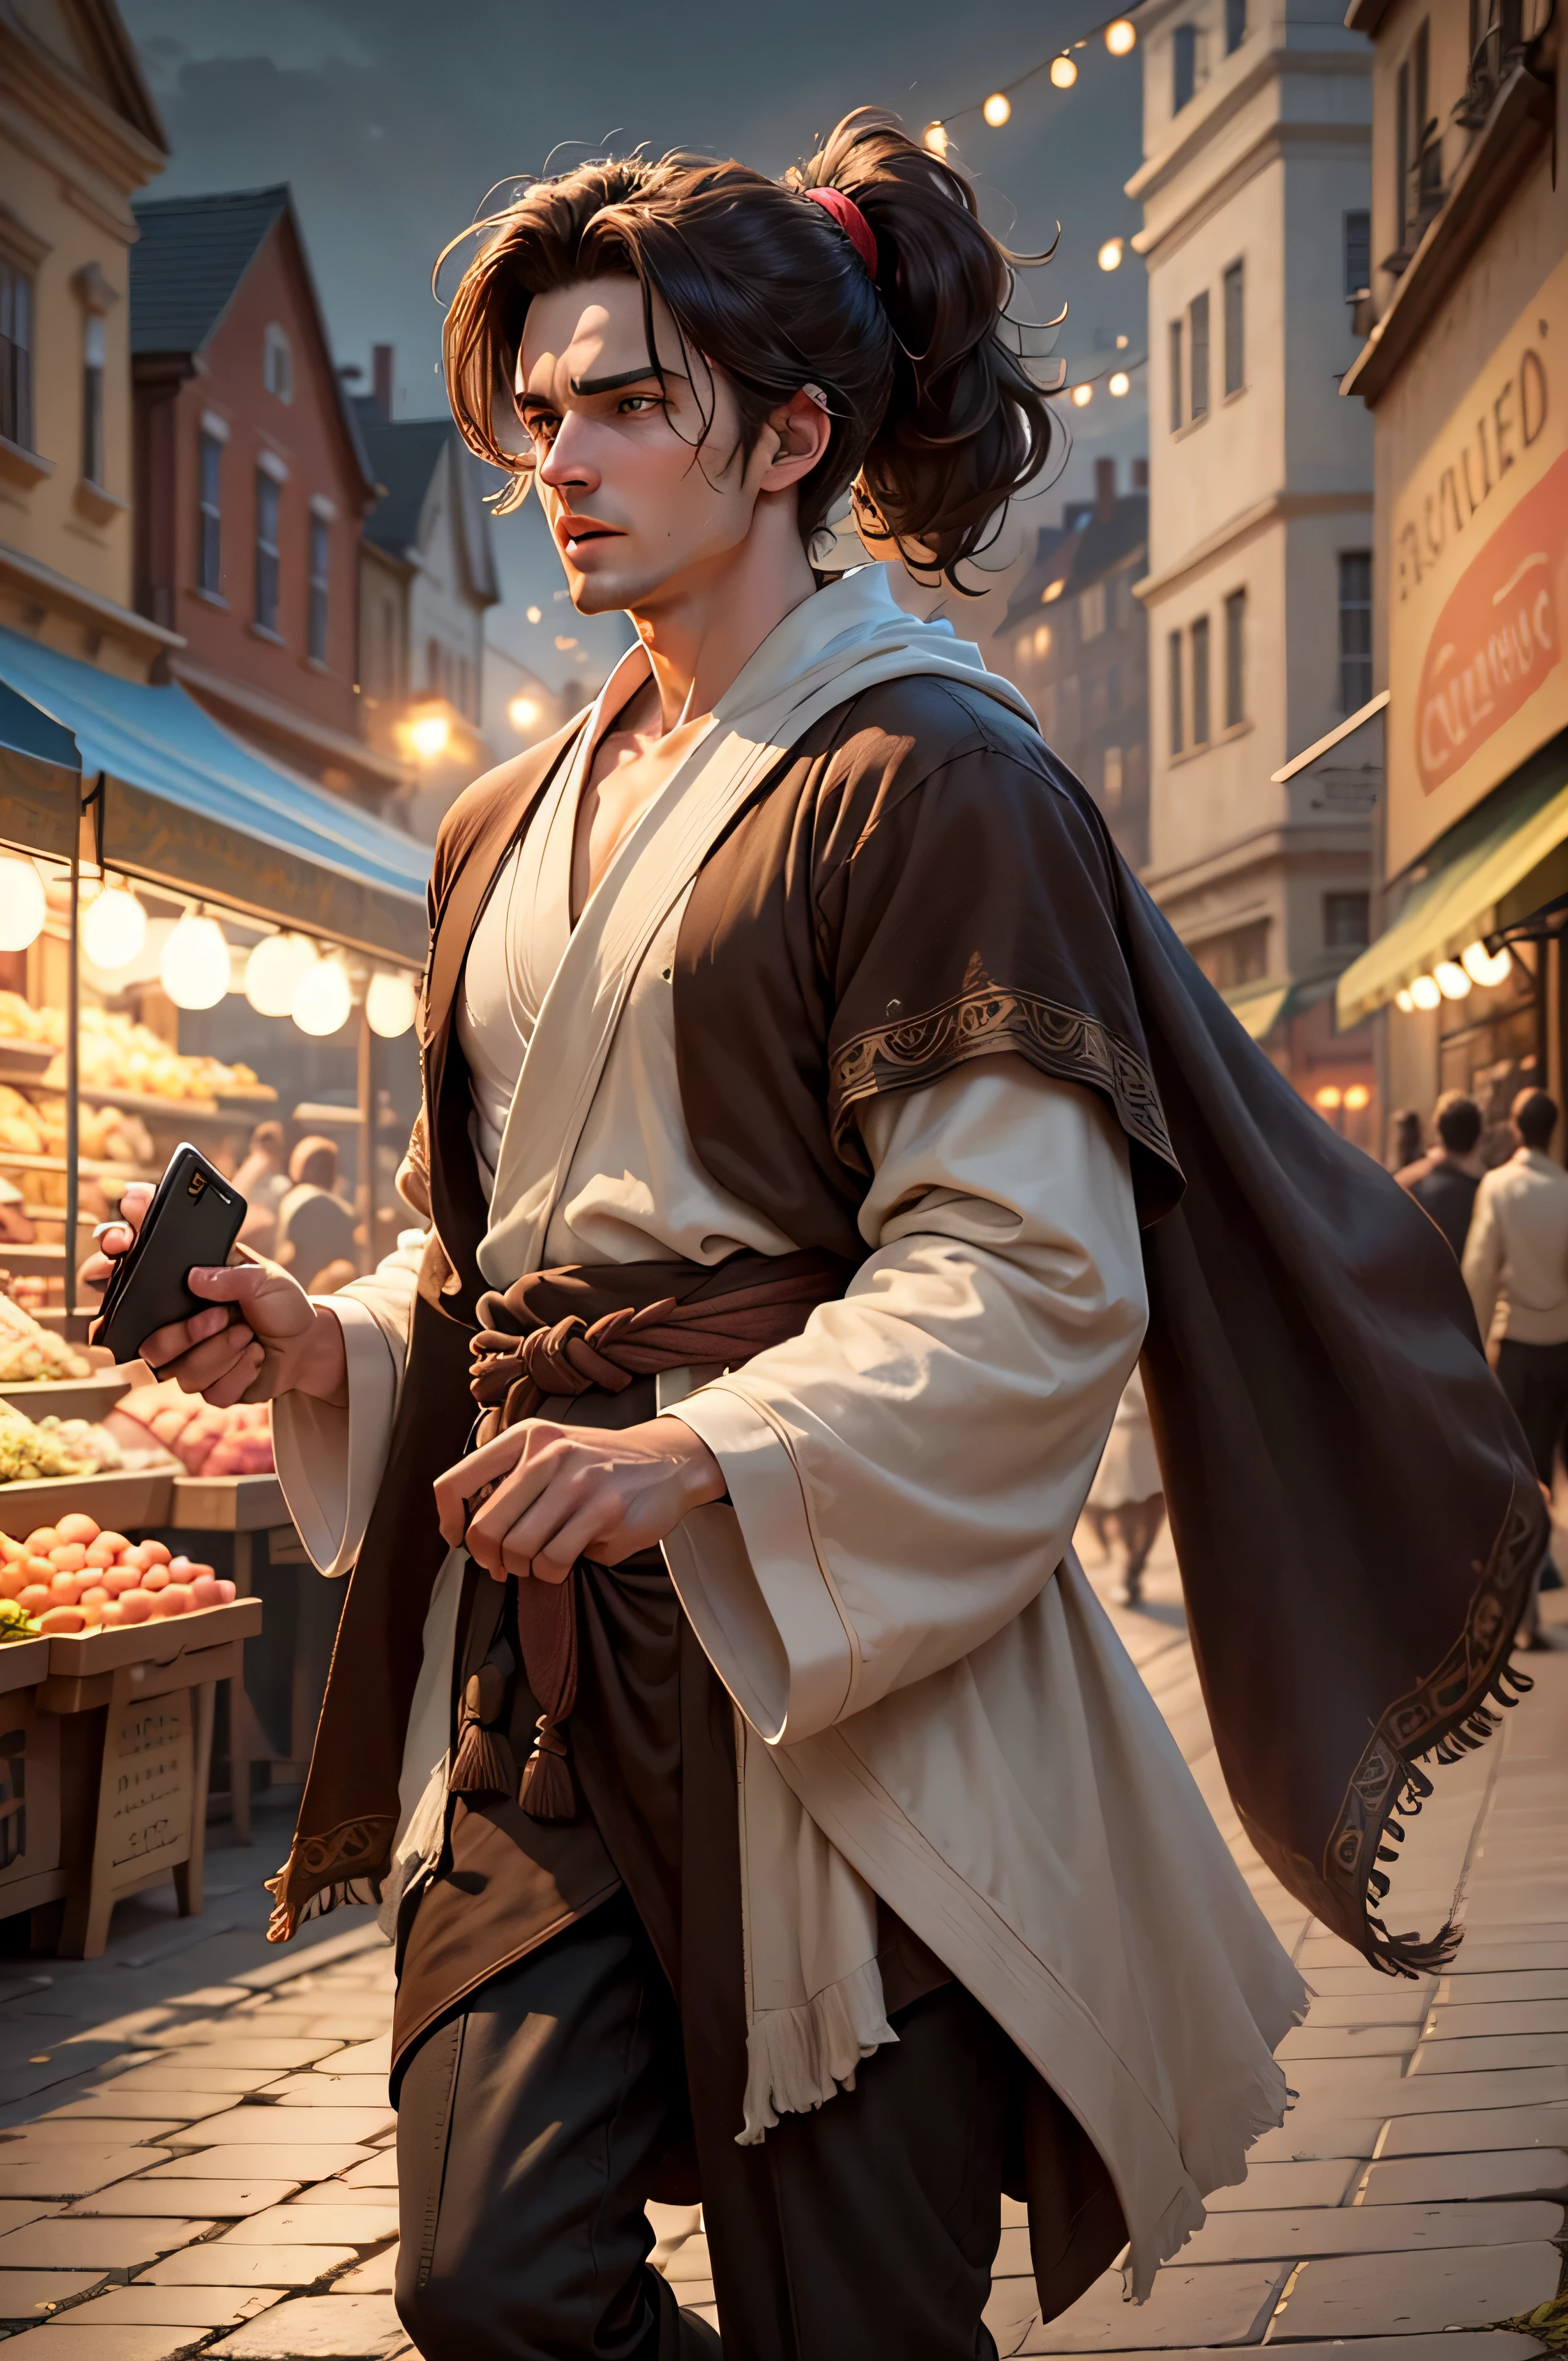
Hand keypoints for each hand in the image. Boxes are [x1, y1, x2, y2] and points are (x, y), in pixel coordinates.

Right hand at [81, 1182, 348, 1407]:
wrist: (305, 1344)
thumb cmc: (278, 1303)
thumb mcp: (264, 1277)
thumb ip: (233, 1274)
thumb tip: (196, 1277)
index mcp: (174, 1289)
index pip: (117, 1277)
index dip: (103, 1265)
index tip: (120, 1245)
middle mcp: (170, 1325)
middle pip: (145, 1343)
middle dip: (185, 1332)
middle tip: (223, 1315)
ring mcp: (185, 1359)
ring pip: (177, 1370)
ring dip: (221, 1351)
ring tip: (248, 1334)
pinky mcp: (205, 1387)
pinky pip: (208, 1391)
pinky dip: (239, 1372)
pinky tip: (254, 1357)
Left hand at [435, 1414, 724, 1583]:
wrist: (667, 1460)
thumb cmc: (599, 1464)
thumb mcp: (550, 1450)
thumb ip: (511, 1477)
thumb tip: (470, 1530)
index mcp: (524, 1437)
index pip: (456, 1482)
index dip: (448, 1522)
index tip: (459, 1541)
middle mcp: (547, 1454)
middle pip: (485, 1528)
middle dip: (490, 1558)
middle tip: (505, 1564)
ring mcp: (577, 1482)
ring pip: (518, 1549)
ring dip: (524, 1568)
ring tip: (541, 1560)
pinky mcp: (604, 1511)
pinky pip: (554, 1561)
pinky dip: (553, 1572)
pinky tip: (567, 1559)